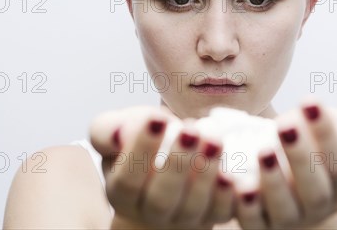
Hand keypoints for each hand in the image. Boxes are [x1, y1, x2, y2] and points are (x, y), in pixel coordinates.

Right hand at [89, 106, 234, 228]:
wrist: (169, 168)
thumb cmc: (142, 145)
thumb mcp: (119, 130)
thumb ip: (106, 129)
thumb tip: (118, 134)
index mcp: (121, 192)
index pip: (127, 180)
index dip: (142, 150)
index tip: (158, 118)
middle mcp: (150, 212)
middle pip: (160, 200)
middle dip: (177, 164)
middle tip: (190, 131)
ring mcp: (183, 218)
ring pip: (192, 207)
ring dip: (205, 174)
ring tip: (213, 140)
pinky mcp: (213, 215)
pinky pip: (222, 212)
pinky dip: (227, 194)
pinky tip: (230, 171)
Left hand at [236, 100, 336, 228]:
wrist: (283, 178)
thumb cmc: (311, 146)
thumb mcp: (335, 132)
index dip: (326, 133)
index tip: (309, 100)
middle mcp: (319, 208)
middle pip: (315, 190)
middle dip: (301, 156)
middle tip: (285, 125)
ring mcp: (288, 220)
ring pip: (284, 209)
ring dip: (273, 181)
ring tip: (263, 150)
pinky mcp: (258, 226)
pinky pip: (251, 220)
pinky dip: (244, 203)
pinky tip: (235, 179)